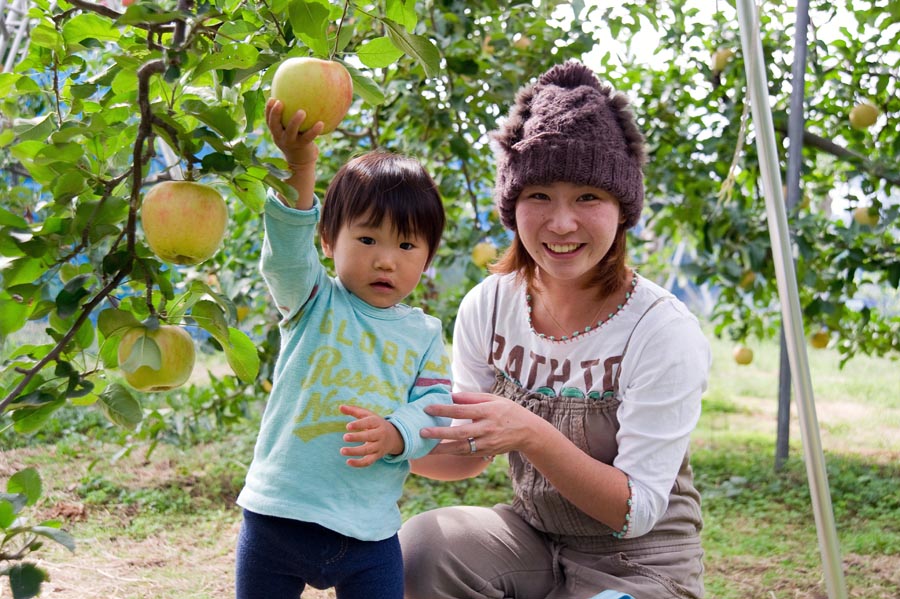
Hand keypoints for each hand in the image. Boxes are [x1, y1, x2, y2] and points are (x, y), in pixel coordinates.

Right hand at [265, 98, 323, 170]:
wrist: (301, 162)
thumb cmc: (297, 140)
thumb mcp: (291, 130)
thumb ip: (290, 117)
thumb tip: (300, 97)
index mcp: (276, 132)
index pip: (269, 120)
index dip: (268, 110)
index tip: (272, 98)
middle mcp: (280, 137)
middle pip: (274, 125)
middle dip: (275, 113)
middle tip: (280, 102)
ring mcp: (291, 142)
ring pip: (290, 131)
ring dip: (295, 121)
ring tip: (302, 112)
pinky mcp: (302, 146)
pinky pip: (308, 137)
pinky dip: (314, 130)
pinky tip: (321, 123)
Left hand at [339, 405, 403, 467]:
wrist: (394, 437)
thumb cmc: (376, 424)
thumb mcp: (368, 415)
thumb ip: (354, 410)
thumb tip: (340, 406)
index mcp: (377, 423)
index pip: (369, 423)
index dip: (359, 424)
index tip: (348, 426)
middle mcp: (380, 435)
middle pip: (369, 436)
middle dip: (357, 437)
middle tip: (344, 437)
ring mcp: (379, 446)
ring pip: (368, 450)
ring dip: (355, 451)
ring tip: (342, 450)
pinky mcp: (377, 456)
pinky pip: (368, 461)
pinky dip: (359, 464)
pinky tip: (348, 462)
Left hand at [419, 392, 543, 457]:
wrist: (528, 431)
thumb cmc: (507, 411)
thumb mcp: (493, 399)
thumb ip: (471, 398)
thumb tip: (450, 395)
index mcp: (488, 411)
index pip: (462, 410)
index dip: (444, 409)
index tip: (427, 408)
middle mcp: (487, 428)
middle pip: (460, 432)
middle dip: (439, 433)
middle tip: (421, 432)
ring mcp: (487, 443)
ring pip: (461, 448)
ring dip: (442, 449)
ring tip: (425, 448)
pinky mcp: (487, 452)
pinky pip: (466, 454)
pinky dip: (452, 453)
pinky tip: (439, 451)